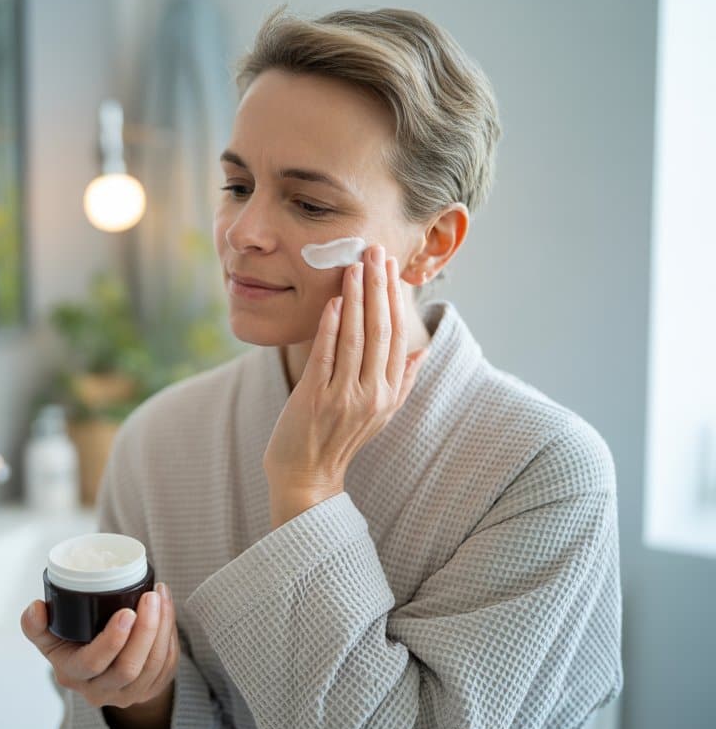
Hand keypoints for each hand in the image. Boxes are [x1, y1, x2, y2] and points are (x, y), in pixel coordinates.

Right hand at [20, 584, 177, 711]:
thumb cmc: (73, 648)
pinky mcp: (149, 689)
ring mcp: (127, 694)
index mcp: (73, 674)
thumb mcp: (49, 640)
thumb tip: (36, 608)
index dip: (112, 640)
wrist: (97, 676)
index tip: (126, 612)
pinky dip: (170, 635)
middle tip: (150, 597)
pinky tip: (167, 609)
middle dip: (145, 631)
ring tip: (161, 597)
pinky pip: (166, 664)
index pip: (93, 662)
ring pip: (152, 665)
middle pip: (128, 668)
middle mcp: (100, 690)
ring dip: (161, 628)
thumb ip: (36, 625)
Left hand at [263, 244, 427, 526]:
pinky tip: (333, 301)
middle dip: (378, 288)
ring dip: (355, 298)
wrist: (306, 476)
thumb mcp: (380, 413)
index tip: (390, 268)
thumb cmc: (339, 438)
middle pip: (380, 330)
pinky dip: (330, 326)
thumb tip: (422, 350)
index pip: (397, 336)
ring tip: (354, 267)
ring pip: (354, 337)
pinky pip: (326, 355)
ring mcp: (345, 397)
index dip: (395, 299)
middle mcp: (373, 394)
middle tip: (375, 252)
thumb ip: (402, 380)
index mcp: (390, 393)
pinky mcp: (315, 398)